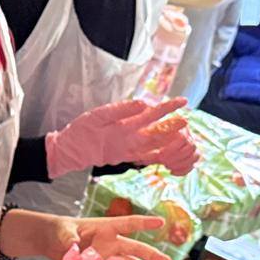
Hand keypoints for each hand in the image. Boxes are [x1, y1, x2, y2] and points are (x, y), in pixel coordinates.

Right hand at [44, 99, 194, 177]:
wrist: (71, 152)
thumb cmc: (81, 131)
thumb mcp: (98, 114)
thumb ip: (121, 109)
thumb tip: (143, 103)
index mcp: (124, 128)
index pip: (152, 115)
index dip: (168, 108)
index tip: (182, 101)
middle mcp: (130, 142)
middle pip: (160, 133)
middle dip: (176, 125)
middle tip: (189, 118)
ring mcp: (129, 152)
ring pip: (157, 146)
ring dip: (171, 139)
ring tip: (183, 132)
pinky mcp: (126, 158)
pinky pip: (147, 157)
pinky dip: (159, 153)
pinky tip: (166, 149)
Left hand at [70, 215, 171, 259]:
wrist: (53, 242)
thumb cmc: (60, 230)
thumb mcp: (63, 231)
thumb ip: (68, 236)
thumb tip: (71, 243)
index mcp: (105, 229)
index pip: (128, 224)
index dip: (144, 223)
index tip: (161, 223)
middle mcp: (110, 244)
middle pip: (135, 249)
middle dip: (152, 256)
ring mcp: (107, 258)